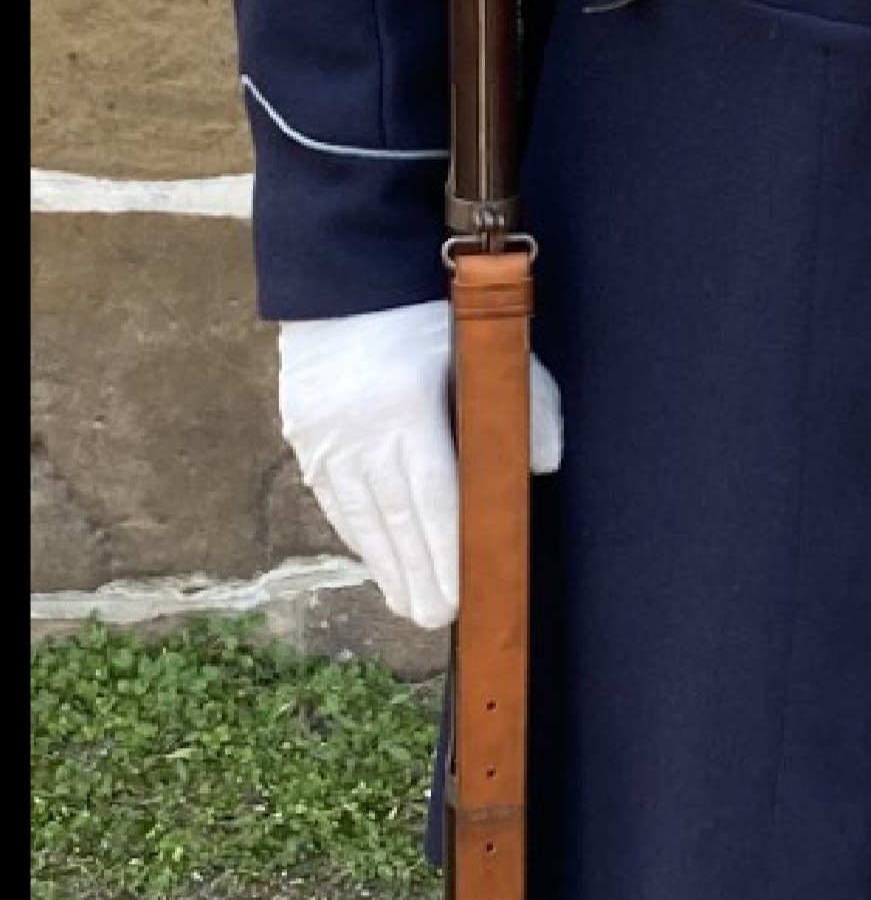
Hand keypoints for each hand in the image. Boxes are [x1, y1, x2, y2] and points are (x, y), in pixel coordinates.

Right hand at [276, 300, 558, 636]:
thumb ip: (526, 405)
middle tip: (436, 619)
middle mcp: (356, 427)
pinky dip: (357, 532)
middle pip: (392, 517)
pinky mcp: (303, 433)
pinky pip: (332, 497)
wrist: (349, 280)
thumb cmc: (439, 316)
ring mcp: (322, 433)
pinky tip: (376, 559)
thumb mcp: (490, 349)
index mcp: (405, 406)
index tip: (459, 595)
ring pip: (357, 514)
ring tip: (408, 603)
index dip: (444, 551)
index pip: (431, 496)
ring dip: (384, 563)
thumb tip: (539, 469)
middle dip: (416, 574)